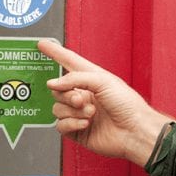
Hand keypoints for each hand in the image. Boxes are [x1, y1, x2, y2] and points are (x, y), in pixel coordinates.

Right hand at [38, 39, 173, 166]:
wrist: (133, 131)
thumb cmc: (127, 104)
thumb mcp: (103, 81)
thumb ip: (76, 78)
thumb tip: (53, 83)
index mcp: (92, 77)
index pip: (69, 61)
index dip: (55, 52)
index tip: (42, 45)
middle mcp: (84, 93)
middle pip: (58, 89)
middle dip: (68, 94)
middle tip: (81, 99)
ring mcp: (79, 112)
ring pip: (58, 108)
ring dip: (73, 111)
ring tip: (91, 113)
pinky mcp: (77, 129)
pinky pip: (60, 125)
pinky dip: (72, 123)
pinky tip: (86, 123)